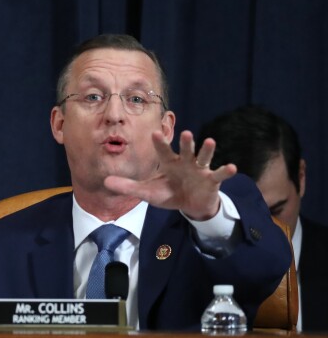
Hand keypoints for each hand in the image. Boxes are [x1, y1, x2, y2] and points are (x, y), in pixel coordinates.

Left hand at [103, 130, 236, 220]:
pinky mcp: (212, 180)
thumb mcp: (147, 192)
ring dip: (207, 150)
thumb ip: (127, 186)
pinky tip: (232, 167)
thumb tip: (105, 181)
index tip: (155, 132)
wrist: (189, 205)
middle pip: (186, 149)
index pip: (163, 151)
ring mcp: (200, 170)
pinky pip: (219, 174)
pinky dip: (225, 171)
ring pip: (203, 157)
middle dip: (186, 142)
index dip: (160, 142)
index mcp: (169, 162)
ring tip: (209, 141)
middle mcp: (185, 162)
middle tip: (186, 133)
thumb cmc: (168, 193)